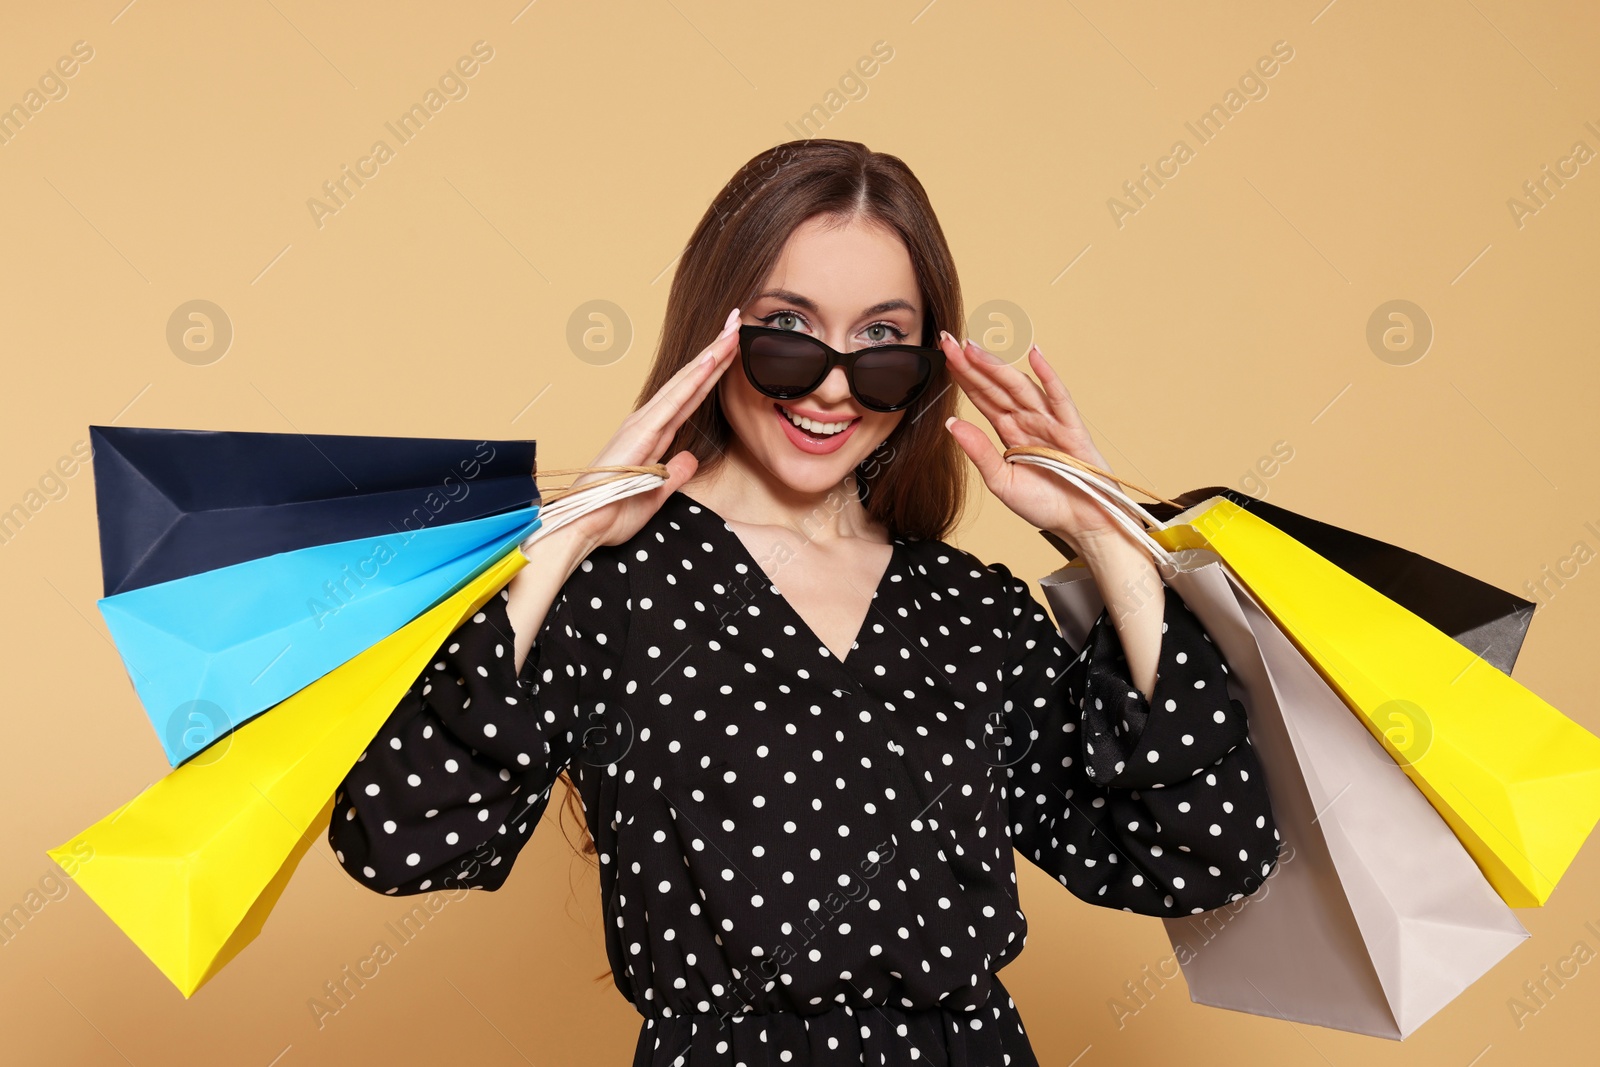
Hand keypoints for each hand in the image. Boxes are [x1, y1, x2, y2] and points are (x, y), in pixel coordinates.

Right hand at [557, 307, 743, 551]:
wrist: (584, 524)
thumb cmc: (612, 511)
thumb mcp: (656, 493)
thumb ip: (674, 474)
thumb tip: (689, 460)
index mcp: (652, 435)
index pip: (690, 398)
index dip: (712, 373)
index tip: (730, 350)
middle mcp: (647, 422)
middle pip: (690, 382)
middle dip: (715, 352)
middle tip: (736, 324)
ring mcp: (644, 424)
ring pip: (686, 383)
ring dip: (710, 357)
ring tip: (732, 332)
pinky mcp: (642, 433)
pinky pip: (675, 401)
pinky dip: (694, 379)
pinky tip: (711, 361)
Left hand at [939, 331, 1126, 554]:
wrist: (1080, 523)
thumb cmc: (1045, 504)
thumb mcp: (1001, 482)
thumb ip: (979, 452)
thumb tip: (950, 423)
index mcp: (1009, 430)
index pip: (982, 396)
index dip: (964, 376)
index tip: (944, 354)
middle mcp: (1027, 420)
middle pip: (996, 386)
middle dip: (973, 364)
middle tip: (949, 341)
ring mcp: (1049, 421)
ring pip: (1019, 388)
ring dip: (998, 367)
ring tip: (975, 348)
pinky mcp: (1071, 429)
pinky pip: (1059, 398)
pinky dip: (1049, 376)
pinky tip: (1035, 355)